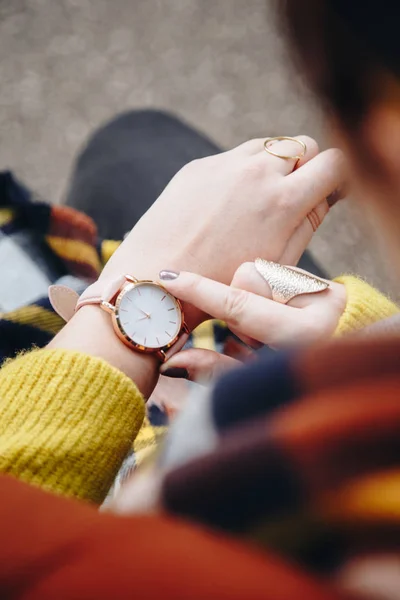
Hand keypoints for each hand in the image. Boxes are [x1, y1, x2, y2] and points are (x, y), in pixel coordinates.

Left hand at [100, 136, 344, 328]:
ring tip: (256, 205)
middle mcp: (256, 172)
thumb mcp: (277, 263)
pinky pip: (232, 158)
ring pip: (268, 146)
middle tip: (291, 199)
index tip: (327, 193)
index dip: (336, 178)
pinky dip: (239, 173)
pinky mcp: (198, 166)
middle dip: (305, 167)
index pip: (334, 162)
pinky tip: (223, 208)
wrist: (153, 282)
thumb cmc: (220, 284)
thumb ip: (309, 222)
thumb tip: (328, 192)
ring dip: (272, 166)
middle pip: (303, 145)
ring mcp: (223, 164)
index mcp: (283, 202)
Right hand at [158, 263, 346, 381]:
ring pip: (259, 272)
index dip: (200, 292)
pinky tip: (282, 318)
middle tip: (253, 337)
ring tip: (272, 330)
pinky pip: (276, 272)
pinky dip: (268, 295)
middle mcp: (319, 302)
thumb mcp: (258, 384)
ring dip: (253, 299)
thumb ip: (217, 370)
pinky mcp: (325, 282)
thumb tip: (174, 361)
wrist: (348, 374)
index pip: (239, 304)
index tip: (169, 278)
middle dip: (237, 303)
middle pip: (247, 277)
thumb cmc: (300, 386)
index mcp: (305, 333)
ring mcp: (324, 287)